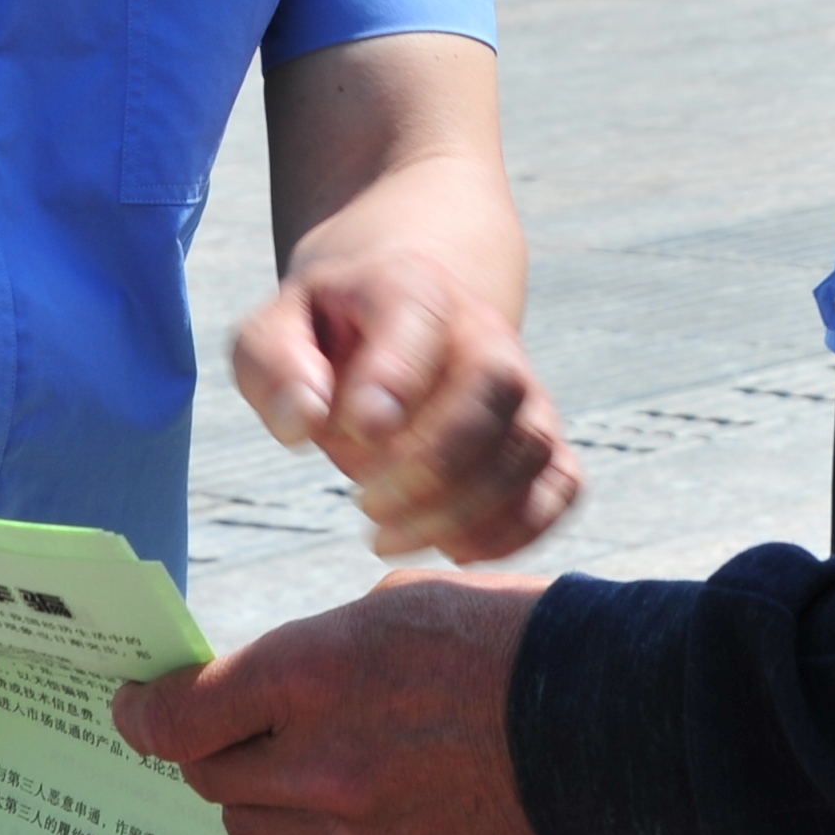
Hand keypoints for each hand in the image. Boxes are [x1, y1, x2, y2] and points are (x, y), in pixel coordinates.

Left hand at [116, 570, 559, 834]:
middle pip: (213, 782)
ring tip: (327, 760)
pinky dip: (339, 834)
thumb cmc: (504, 637)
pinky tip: (388, 795)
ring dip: (274, 798)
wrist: (609, 719)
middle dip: (216, 752)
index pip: (181, 719)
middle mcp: (324, 766)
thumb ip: (309, 656)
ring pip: (266, 833)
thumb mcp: (392, 605)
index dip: (145, 714)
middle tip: (238, 730)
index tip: (137, 708)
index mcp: (313, 676)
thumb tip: (257, 693)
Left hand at [234, 247, 582, 558]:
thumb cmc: (321, 336)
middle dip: (434, 463)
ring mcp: (521, 387)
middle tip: (364, 504)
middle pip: (496, 386)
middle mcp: (483, 331)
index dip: (397, 376)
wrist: (389, 323)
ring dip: (464, 510)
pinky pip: (562, 485)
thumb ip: (274, 366)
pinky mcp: (538, 440)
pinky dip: (521, 529)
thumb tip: (304, 420)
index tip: (356, 430)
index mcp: (411, 287)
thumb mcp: (272, 333)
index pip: (423, 316)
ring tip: (384, 535)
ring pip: (530, 446)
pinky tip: (453, 548)